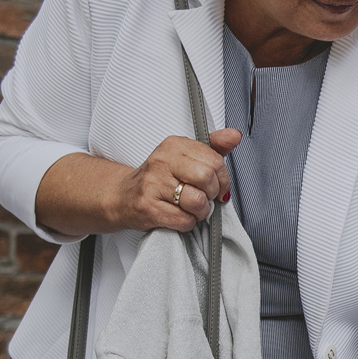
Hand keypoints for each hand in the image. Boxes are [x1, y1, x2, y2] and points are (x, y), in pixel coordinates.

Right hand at [112, 131, 239, 232]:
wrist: (123, 197)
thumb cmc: (159, 178)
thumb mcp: (184, 157)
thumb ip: (212, 147)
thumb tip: (234, 136)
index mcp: (174, 145)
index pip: (214, 161)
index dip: (222, 179)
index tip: (217, 186)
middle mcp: (162, 161)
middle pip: (207, 179)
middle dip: (212, 194)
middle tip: (205, 197)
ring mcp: (153, 185)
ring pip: (198, 202)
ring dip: (201, 211)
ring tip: (191, 208)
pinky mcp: (148, 208)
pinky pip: (185, 220)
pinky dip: (188, 222)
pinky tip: (178, 216)